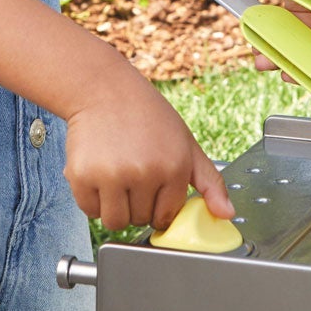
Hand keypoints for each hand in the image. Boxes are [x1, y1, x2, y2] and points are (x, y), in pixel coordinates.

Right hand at [64, 68, 234, 232]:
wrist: (105, 89)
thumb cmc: (148, 116)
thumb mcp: (187, 143)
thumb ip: (209, 182)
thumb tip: (227, 214)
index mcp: (173, 167)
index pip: (166, 216)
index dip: (158, 206)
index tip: (152, 189)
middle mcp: (144, 173)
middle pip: (139, 220)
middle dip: (136, 204)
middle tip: (132, 172)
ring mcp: (112, 175)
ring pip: (115, 221)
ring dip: (114, 206)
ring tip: (116, 175)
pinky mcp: (82, 175)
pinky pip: (89, 210)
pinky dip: (92, 198)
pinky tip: (99, 171)